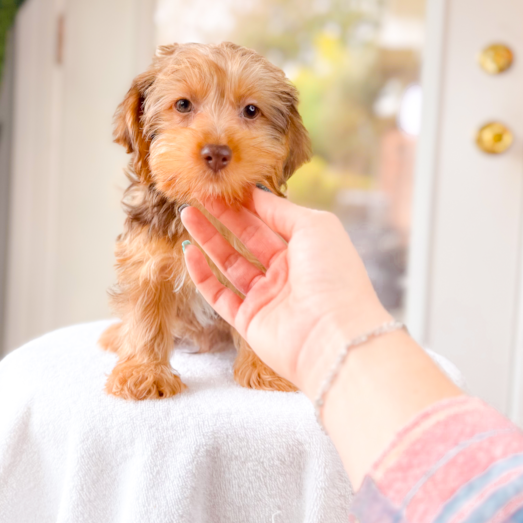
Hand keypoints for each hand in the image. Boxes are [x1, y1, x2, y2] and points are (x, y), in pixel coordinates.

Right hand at [180, 187, 393, 396]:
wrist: (334, 336)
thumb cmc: (334, 276)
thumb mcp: (315, 227)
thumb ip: (281, 209)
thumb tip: (255, 193)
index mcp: (306, 251)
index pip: (269, 221)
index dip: (246, 203)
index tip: (223, 186)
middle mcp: (286, 274)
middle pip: (246, 239)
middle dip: (222, 216)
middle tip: (199, 196)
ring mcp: (266, 299)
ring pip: (229, 264)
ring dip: (207, 239)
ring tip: (187, 214)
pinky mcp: (248, 322)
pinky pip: (218, 294)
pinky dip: (202, 274)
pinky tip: (189, 251)